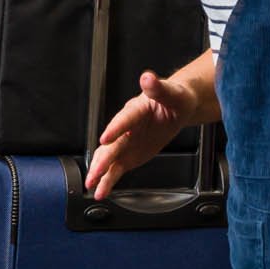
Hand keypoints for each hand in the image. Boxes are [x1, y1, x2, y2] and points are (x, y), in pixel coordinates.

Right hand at [86, 70, 195, 198]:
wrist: (177, 108)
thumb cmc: (175, 98)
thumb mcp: (173, 93)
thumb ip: (159, 88)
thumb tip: (148, 77)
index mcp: (136, 109)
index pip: (125, 119)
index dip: (115, 128)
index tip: (105, 138)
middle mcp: (126, 127)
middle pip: (112, 143)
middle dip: (103, 158)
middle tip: (96, 171)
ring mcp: (126, 142)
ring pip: (109, 158)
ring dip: (100, 172)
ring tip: (92, 185)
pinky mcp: (129, 155)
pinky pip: (116, 169)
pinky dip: (108, 181)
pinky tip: (101, 191)